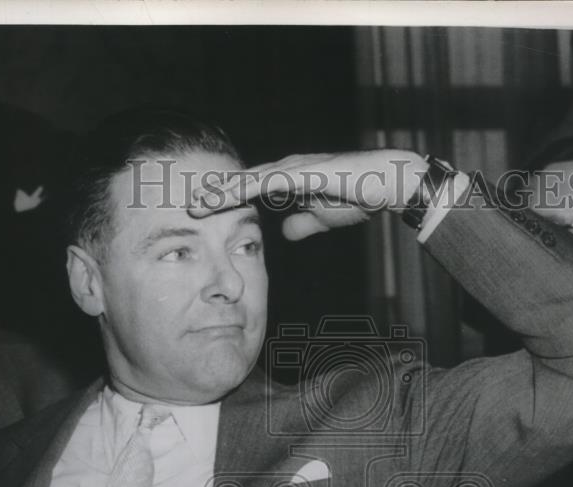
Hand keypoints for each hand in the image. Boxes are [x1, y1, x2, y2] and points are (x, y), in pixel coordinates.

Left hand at [188, 150, 427, 239]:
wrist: (388, 183)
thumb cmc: (360, 196)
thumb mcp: (323, 217)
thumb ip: (303, 223)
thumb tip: (285, 232)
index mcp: (288, 181)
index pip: (248, 192)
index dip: (223, 202)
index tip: (200, 215)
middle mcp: (285, 170)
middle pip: (240, 183)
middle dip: (212, 195)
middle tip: (184, 206)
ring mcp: (292, 169)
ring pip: (246, 180)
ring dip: (220, 192)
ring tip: (195, 203)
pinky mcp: (302, 172)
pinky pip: (266, 181)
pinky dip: (243, 189)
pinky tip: (225, 195)